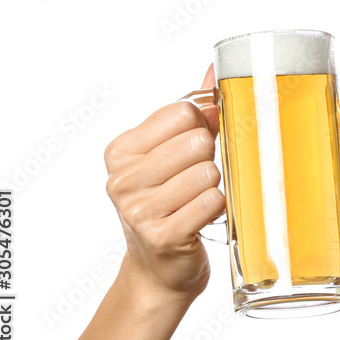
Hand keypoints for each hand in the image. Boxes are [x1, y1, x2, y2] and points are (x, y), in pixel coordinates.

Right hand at [104, 65, 224, 303]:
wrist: (161, 271)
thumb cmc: (173, 203)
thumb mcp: (173, 154)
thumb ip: (194, 111)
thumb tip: (215, 68)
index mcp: (121, 150)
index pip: (184, 111)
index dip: (203, 127)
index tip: (197, 147)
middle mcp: (121, 178)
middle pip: (198, 140)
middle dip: (211, 158)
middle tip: (197, 180)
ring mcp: (138, 210)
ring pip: (209, 171)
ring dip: (216, 186)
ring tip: (198, 201)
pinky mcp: (162, 236)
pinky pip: (213, 201)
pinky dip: (219, 209)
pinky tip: (203, 219)